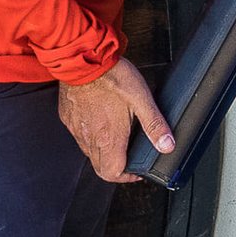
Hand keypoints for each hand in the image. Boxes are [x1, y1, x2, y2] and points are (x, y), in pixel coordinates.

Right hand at [57, 57, 173, 182]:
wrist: (82, 59)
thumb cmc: (111, 77)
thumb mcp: (141, 99)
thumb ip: (155, 125)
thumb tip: (167, 145)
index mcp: (108, 138)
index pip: (112, 174)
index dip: (126, 177)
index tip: (136, 170)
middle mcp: (89, 138)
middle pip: (100, 167)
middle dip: (117, 167)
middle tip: (130, 157)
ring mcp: (76, 129)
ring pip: (89, 153)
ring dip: (104, 152)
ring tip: (118, 138)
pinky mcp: (68, 117)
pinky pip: (79, 136)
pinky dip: (91, 136)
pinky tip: (101, 121)